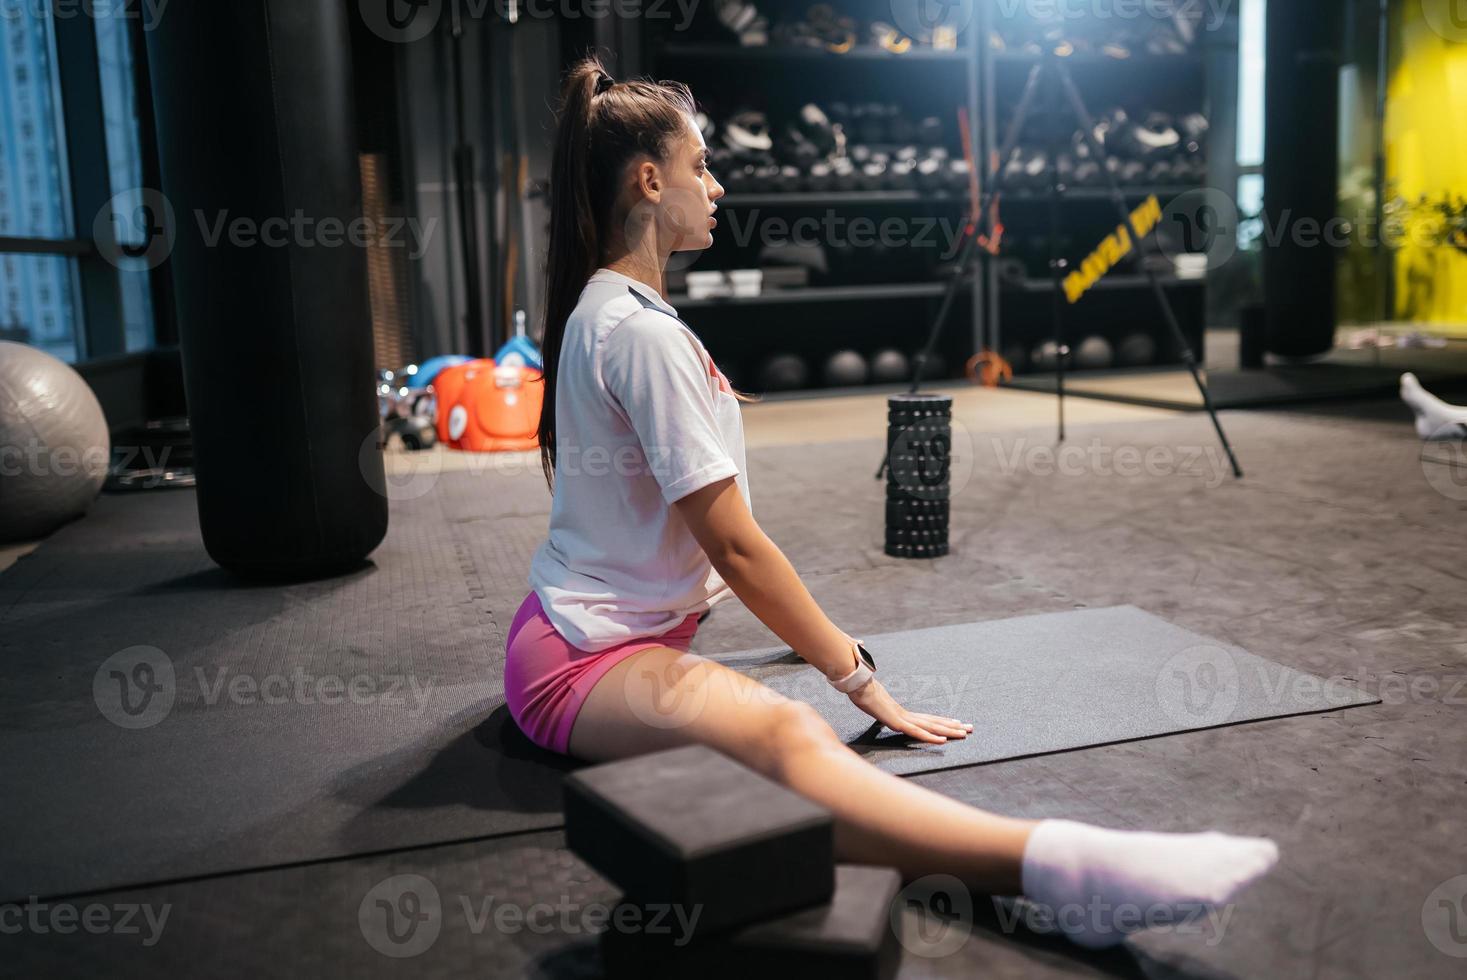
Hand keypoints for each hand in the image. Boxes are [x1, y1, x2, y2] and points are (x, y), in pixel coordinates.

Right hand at [847, 678, 973, 744]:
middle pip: (934, 722)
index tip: (956, 723)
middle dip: (953, 726)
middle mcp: (907, 715)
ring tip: (964, 733)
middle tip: (970, 728)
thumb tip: (879, 711)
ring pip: (931, 727)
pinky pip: (917, 732)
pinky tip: (942, 740)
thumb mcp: (874, 707)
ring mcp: (903, 718)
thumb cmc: (863, 694)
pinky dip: (930, 737)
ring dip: (949, 731)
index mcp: (902, 713)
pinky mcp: (897, 722)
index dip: (942, 722)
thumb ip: (880, 711)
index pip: (927, 719)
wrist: (857, 686)